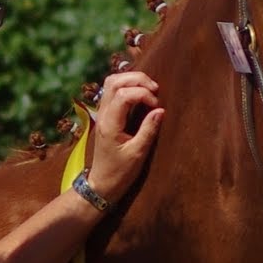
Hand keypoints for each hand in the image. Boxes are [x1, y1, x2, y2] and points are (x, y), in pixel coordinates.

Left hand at [83, 70, 163, 203]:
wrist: (102, 183)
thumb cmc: (120, 171)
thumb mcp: (138, 153)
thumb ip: (148, 130)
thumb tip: (160, 110)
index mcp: (110, 123)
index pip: (125, 95)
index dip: (144, 95)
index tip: (157, 107)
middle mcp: (103, 114)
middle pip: (114, 81)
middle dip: (137, 80)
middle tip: (155, 90)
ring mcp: (102, 113)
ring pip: (111, 82)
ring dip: (131, 80)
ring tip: (149, 90)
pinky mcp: (105, 115)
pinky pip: (112, 91)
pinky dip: (127, 86)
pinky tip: (139, 95)